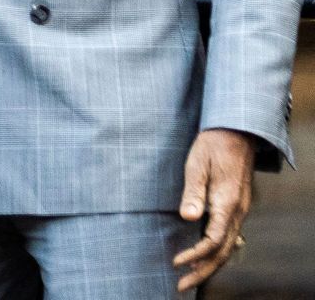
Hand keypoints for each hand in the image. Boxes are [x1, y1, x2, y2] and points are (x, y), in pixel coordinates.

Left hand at [173, 128, 256, 290]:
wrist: (235, 132)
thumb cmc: (212, 146)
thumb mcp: (197, 165)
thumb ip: (193, 192)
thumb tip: (188, 217)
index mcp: (228, 203)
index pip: (214, 240)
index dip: (195, 254)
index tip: (176, 262)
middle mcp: (237, 211)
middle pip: (223, 251)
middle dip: (203, 271)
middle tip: (182, 287)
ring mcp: (239, 210)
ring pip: (228, 246)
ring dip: (210, 264)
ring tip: (190, 278)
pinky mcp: (235, 206)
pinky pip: (229, 236)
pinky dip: (217, 251)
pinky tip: (204, 257)